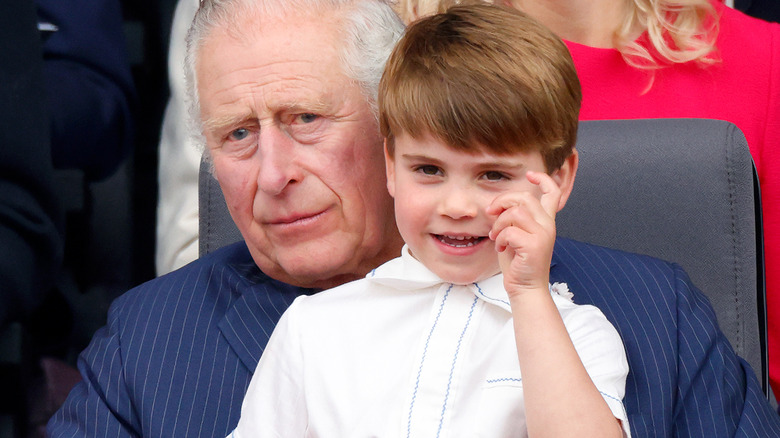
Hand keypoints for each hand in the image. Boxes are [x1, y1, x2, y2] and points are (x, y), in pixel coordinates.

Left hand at [487, 171, 559, 296]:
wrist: (525, 288)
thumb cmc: (518, 263)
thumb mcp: (515, 235)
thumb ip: (512, 218)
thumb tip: (497, 205)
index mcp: (545, 221)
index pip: (552, 192)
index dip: (542, 179)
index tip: (529, 175)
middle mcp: (548, 225)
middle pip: (525, 197)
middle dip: (502, 201)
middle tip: (490, 213)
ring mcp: (543, 235)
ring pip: (516, 212)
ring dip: (499, 223)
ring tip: (497, 237)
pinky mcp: (534, 245)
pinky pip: (510, 231)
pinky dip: (501, 238)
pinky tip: (502, 248)